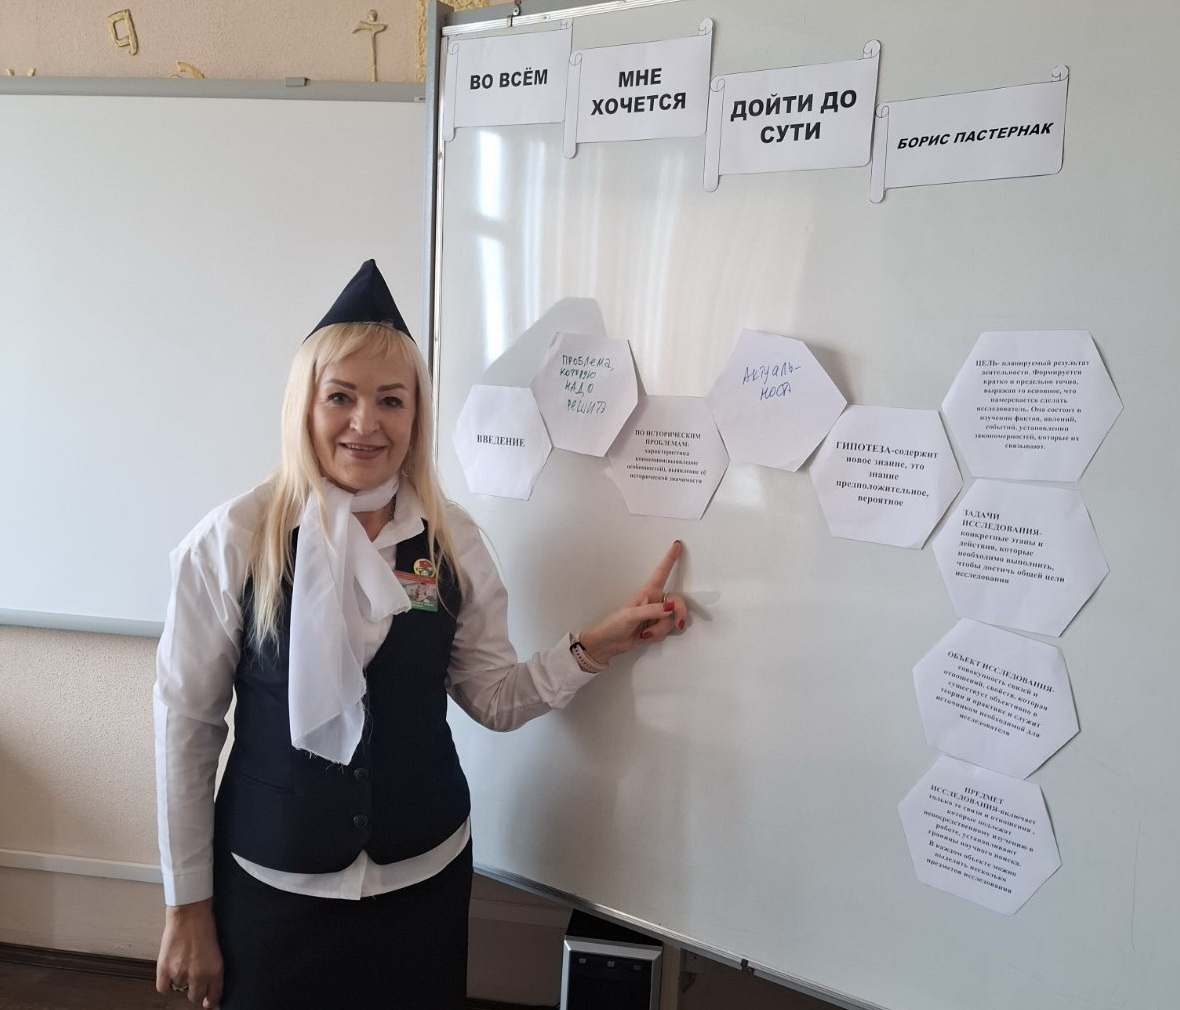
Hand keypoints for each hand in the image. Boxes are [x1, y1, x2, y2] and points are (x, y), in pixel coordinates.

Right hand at [156, 899, 222, 1007]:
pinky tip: (169, 975)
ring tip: (183, 965)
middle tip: (194, 982)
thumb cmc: (206, 926)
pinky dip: (166, 984)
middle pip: (195, 997)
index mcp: (215, 971)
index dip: (210, 1002)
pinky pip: (163, 988)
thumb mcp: (217, 951)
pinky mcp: (164, 969)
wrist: (190, 912)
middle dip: (195, 991)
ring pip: (179, 990)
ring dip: (181, 981)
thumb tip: (209, 985)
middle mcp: (198, 976)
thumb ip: (213, 970)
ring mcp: (180, 973)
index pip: (213, 997)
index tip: (208, 1003)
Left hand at [577, 540, 686, 665]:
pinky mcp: (656, 627)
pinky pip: (667, 630)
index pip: (661, 572)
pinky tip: (646, 636)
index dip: (669, 559)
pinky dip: (659, 635)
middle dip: (679, 613)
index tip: (676, 544)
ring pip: (672, 619)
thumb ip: (652, 611)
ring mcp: (656, 615)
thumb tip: (671, 607)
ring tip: (646, 633)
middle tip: (679, 624)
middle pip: (677, 601)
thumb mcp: (631, 615)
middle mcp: (654, 601)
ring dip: (661, 629)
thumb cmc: (615, 624)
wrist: (609, 643)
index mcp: (647, 592)